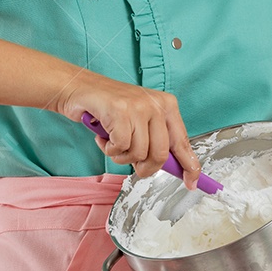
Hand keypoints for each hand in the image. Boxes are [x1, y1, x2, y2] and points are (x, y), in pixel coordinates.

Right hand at [55, 73, 201, 189]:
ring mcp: (139, 106)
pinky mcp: (120, 111)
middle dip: (144, 167)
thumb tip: (176, 168)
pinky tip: (104, 136)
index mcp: (167, 105)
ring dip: (121, 156)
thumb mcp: (141, 121)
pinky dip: (109, 148)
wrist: (80, 88)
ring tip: (112, 141)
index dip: (189, 166)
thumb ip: (157, 140)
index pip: (183, 142)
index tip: (191, 182)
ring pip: (138, 153)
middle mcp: (156, 104)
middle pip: (160, 154)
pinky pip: (120, 147)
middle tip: (130, 161)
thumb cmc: (110, 108)